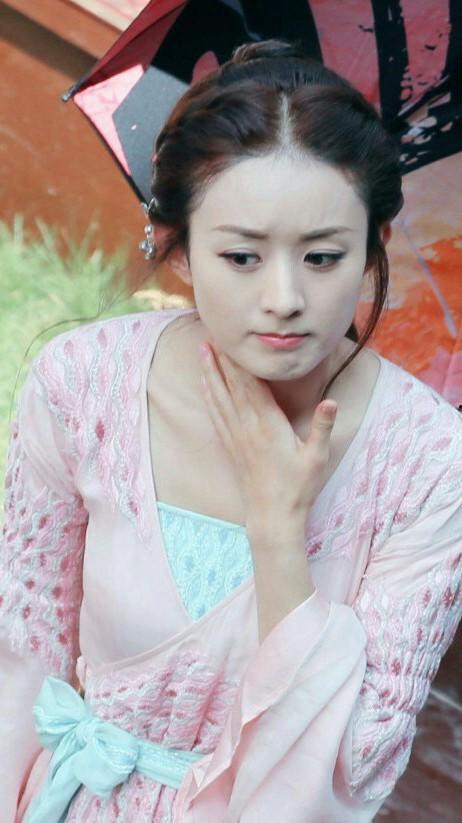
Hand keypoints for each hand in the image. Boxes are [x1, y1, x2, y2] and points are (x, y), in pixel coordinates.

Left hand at [198, 340, 336, 520]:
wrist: (272, 516)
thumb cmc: (298, 487)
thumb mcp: (317, 457)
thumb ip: (323, 427)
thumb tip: (332, 401)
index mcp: (268, 425)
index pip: (250, 386)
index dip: (238, 362)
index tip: (230, 341)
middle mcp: (247, 427)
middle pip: (230, 386)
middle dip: (219, 360)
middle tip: (208, 335)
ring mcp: (236, 437)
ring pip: (218, 398)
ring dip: (209, 374)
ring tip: (201, 353)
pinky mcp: (231, 446)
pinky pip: (216, 415)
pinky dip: (209, 397)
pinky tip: (205, 386)